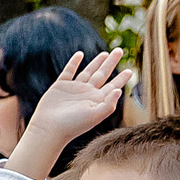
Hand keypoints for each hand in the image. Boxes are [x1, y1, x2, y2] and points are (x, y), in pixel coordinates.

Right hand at [10, 48, 128, 177]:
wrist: (50, 128)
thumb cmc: (72, 125)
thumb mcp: (94, 115)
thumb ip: (108, 104)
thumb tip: (119, 90)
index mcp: (97, 100)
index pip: (112, 86)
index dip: (121, 78)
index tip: (130, 70)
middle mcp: (87, 93)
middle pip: (102, 74)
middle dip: (111, 62)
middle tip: (119, 50)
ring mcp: (74, 89)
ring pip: (88, 71)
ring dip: (96, 62)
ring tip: (105, 53)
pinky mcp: (60, 86)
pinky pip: (69, 71)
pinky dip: (74, 63)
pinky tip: (79, 54)